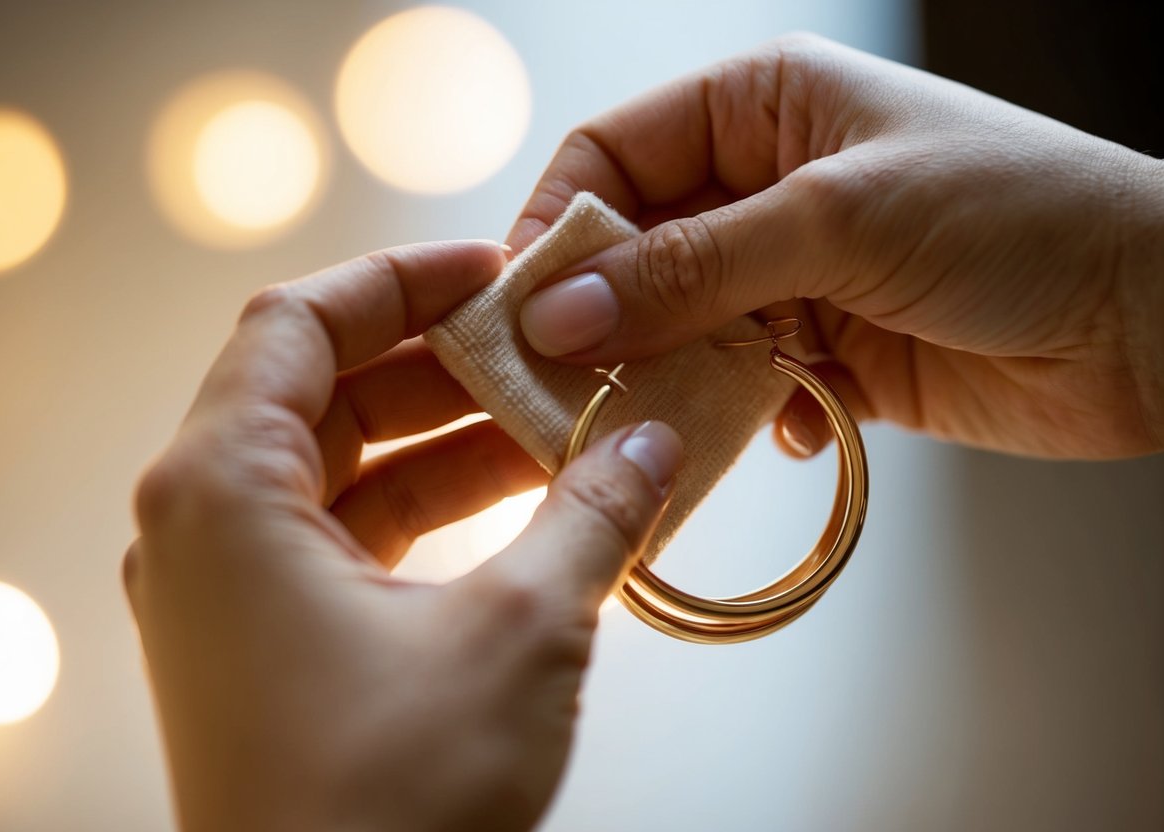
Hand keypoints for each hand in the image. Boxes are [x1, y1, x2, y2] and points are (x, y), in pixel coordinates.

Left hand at [124, 241, 682, 830]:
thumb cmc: (384, 809)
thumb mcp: (517, 634)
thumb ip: (593, 516)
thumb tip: (652, 443)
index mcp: (221, 491)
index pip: (300, 322)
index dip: (403, 280)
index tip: (493, 269)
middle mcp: (204, 528)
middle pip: (323, 389)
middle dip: (443, 365)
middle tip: (546, 348)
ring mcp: (231, 590)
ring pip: (343, 468)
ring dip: (449, 442)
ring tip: (560, 426)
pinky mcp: (269, 643)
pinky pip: (350, 536)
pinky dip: (431, 511)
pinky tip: (526, 505)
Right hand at [510, 34, 1163, 458]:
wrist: (1151, 321)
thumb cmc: (1019, 217)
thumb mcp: (837, 221)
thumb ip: (690, 269)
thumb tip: (558, 311)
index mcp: (761, 106)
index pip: (611, 156)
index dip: (556, 228)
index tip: (518, 309)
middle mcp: (766, 183)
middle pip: (635, 250)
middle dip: (603, 319)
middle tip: (566, 386)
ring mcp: (793, 270)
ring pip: (681, 327)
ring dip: (673, 377)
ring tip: (666, 422)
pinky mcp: (825, 348)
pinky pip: (743, 382)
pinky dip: (750, 412)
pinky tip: (795, 423)